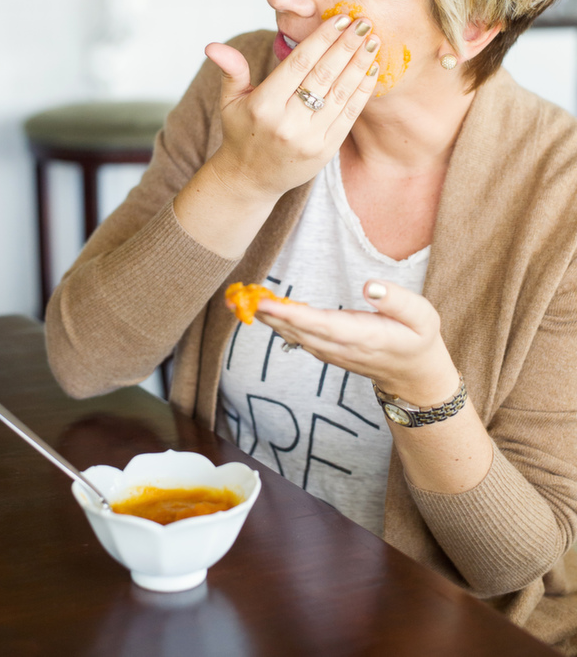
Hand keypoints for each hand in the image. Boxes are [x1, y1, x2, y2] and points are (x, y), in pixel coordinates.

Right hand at [204, 16, 379, 201]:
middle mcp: (287, 122)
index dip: (322, 39)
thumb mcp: (230, 101)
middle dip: (346, 45)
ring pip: (340, 94)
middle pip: (323, 75)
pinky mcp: (325, 150)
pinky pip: (348, 115)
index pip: (298, 64)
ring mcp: (308, 138)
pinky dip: (362, 90)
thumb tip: (212, 45)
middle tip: (364, 22)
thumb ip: (231, 70)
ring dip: (360, 64)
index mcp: (264, 105)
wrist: (250, 179)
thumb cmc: (242, 132)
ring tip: (373, 41)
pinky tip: (371, 69)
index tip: (340, 19)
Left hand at [255, 280, 459, 405]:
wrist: (415, 376)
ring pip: (293, 337)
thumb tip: (369, 284)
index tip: (266, 305)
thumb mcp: (422, 316)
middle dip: (267, 315)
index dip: (292, 316)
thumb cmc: (418, 339)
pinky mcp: (327, 350)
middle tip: (238, 296)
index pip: (322, 326)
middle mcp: (342, 347)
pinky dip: (278, 324)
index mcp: (364, 337)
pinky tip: (263, 310)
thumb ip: (397, 299)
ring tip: (240, 299)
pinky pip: (297, 338)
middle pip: (298, 332)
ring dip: (267, 319)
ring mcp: (332, 352)